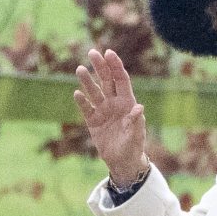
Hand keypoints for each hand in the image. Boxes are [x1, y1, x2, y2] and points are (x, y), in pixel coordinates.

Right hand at [73, 48, 149, 185]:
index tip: (109, 53)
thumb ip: (136, 121)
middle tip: (92, 52)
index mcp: (127, 103)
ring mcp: (103, 111)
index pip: (121, 80)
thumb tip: (139, 108)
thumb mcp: (136, 135)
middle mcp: (114, 103)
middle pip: (106, 81)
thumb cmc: (133, 147)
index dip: (115, 66)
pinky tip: (77, 93)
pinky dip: (82, 101)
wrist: (123, 162)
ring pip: (94, 92)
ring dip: (87, 81)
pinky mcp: (93, 122)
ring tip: (80, 69)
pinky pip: (86, 108)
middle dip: (100, 66)